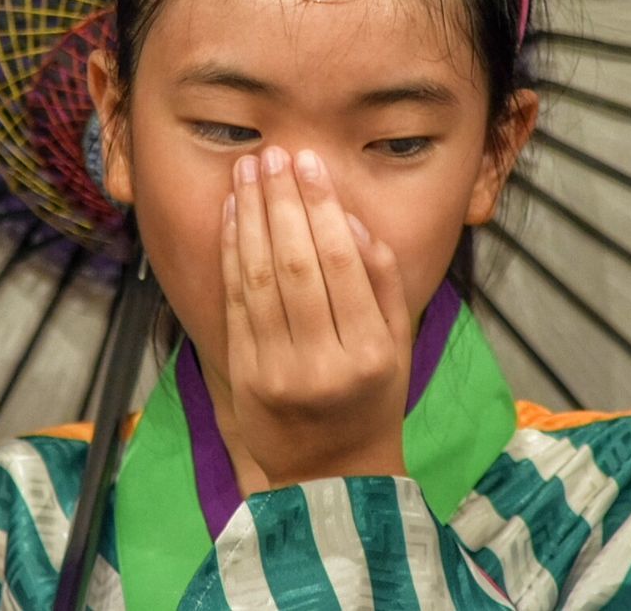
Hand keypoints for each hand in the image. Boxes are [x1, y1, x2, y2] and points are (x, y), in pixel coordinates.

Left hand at [220, 146, 411, 487]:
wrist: (331, 475)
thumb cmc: (372, 400)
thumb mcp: (399, 346)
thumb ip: (383, 282)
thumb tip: (350, 219)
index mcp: (371, 352)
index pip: (341, 263)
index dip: (320, 206)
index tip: (309, 162)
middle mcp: (324, 362)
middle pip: (295, 264)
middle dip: (282, 201)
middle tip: (273, 154)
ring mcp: (278, 372)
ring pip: (258, 279)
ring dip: (251, 217)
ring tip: (249, 170)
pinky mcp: (243, 375)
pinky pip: (234, 303)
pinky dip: (231, 253)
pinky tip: (234, 214)